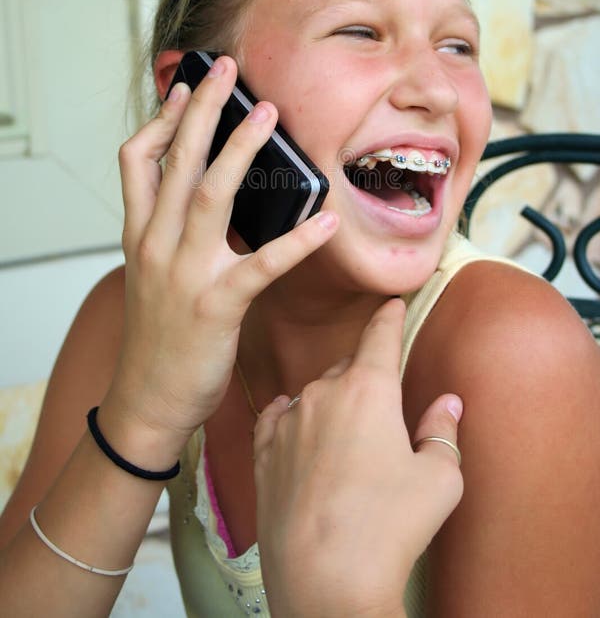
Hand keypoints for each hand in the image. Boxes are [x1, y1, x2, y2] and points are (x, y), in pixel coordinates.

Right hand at [103, 56, 338, 462]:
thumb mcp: (152, 273)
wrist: (149, 399)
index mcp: (140, 234)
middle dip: (202, 110)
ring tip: (267, 114)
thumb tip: (213, 192)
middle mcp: (157, 244)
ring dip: (240, 150)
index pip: (136, 161)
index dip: (160, 120)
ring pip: (211, 195)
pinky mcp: (217, 304)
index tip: (184, 90)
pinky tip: (327, 220)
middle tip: (228, 70)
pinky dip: (297, 239)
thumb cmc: (159, 334)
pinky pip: (262, 263)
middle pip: (177, 162)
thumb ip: (173, 230)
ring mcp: (184, 273)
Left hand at [254, 298, 463, 617]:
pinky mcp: (263, 452)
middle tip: (381, 399)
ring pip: (314, 393)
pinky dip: (293, 418)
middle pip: (348, 367)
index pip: (380, 336)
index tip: (392, 302)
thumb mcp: (439, 480)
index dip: (388, 316)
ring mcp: (288, 422)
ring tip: (347, 435)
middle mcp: (323, 394)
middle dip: (365, 374)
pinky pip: (279, 418)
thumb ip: (443, 432)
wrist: (324, 579)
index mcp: (368, 389)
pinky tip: (299, 428)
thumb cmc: (389, 527)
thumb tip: (448, 402)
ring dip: (331, 402)